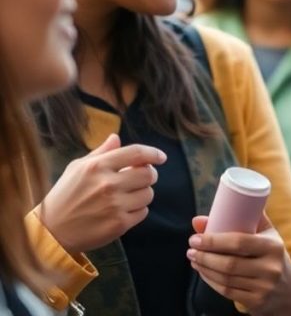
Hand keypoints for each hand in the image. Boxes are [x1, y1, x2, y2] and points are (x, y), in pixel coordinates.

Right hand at [38, 133, 165, 254]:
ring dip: (143, 193)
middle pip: (148, 174)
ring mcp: (114, 205)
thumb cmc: (65, 195)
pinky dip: (137, 210)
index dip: (153, 153)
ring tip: (128, 196)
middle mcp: (108, 185)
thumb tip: (116, 137)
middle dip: (149, 175)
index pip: (137, 153)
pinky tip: (123, 210)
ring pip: (148, 194)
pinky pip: (143, 212)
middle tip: (141, 178)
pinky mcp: (119, 224)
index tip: (161, 157)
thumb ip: (101, 152)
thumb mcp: (77, 168)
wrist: (51, 231)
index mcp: (97, 167)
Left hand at [188, 214, 290, 314]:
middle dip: (205, 256)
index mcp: (273, 246)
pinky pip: (227, 291)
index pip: (239, 242)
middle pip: (229, 263)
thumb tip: (199, 219)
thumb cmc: (273, 255)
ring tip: (194, 259)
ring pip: (225, 279)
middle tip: (191, 249)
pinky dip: (211, 281)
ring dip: (204, 269)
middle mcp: (270, 268)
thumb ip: (242, 219)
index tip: (196, 238)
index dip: (213, 241)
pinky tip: (204, 272)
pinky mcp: (256, 302)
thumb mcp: (268, 234)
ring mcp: (263, 287)